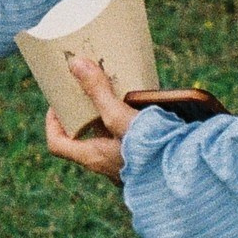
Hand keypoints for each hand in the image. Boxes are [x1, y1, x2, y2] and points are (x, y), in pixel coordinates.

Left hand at [43, 51, 143, 184]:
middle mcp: (105, 166)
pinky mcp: (142, 164)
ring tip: (114, 97)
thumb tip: (76, 64)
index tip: (58, 103)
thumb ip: (98, 91)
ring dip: (106, 121)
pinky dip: (126, 128)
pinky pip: (126, 145)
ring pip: (106, 142)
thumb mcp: (120, 116)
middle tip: (88, 94)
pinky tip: (139, 112)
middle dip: (82, 116)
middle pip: (82, 140)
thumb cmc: (149, 148)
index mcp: (92, 157)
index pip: (57, 144)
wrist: (185, 174)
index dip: (52, 122)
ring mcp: (124, 168)